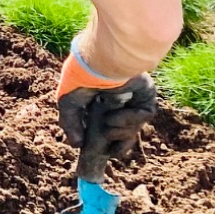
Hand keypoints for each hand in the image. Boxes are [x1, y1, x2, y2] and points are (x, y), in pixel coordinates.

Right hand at [56, 50, 158, 182]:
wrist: (102, 61)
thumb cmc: (82, 77)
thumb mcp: (68, 102)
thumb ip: (70, 124)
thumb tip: (76, 145)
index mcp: (99, 101)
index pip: (105, 126)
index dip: (104, 141)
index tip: (99, 152)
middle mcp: (118, 101)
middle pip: (122, 132)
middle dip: (116, 141)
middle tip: (107, 149)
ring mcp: (133, 100)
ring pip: (133, 127)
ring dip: (120, 130)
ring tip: (108, 122)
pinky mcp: (147, 97)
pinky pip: (143, 117)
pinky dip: (129, 120)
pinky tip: (118, 114)